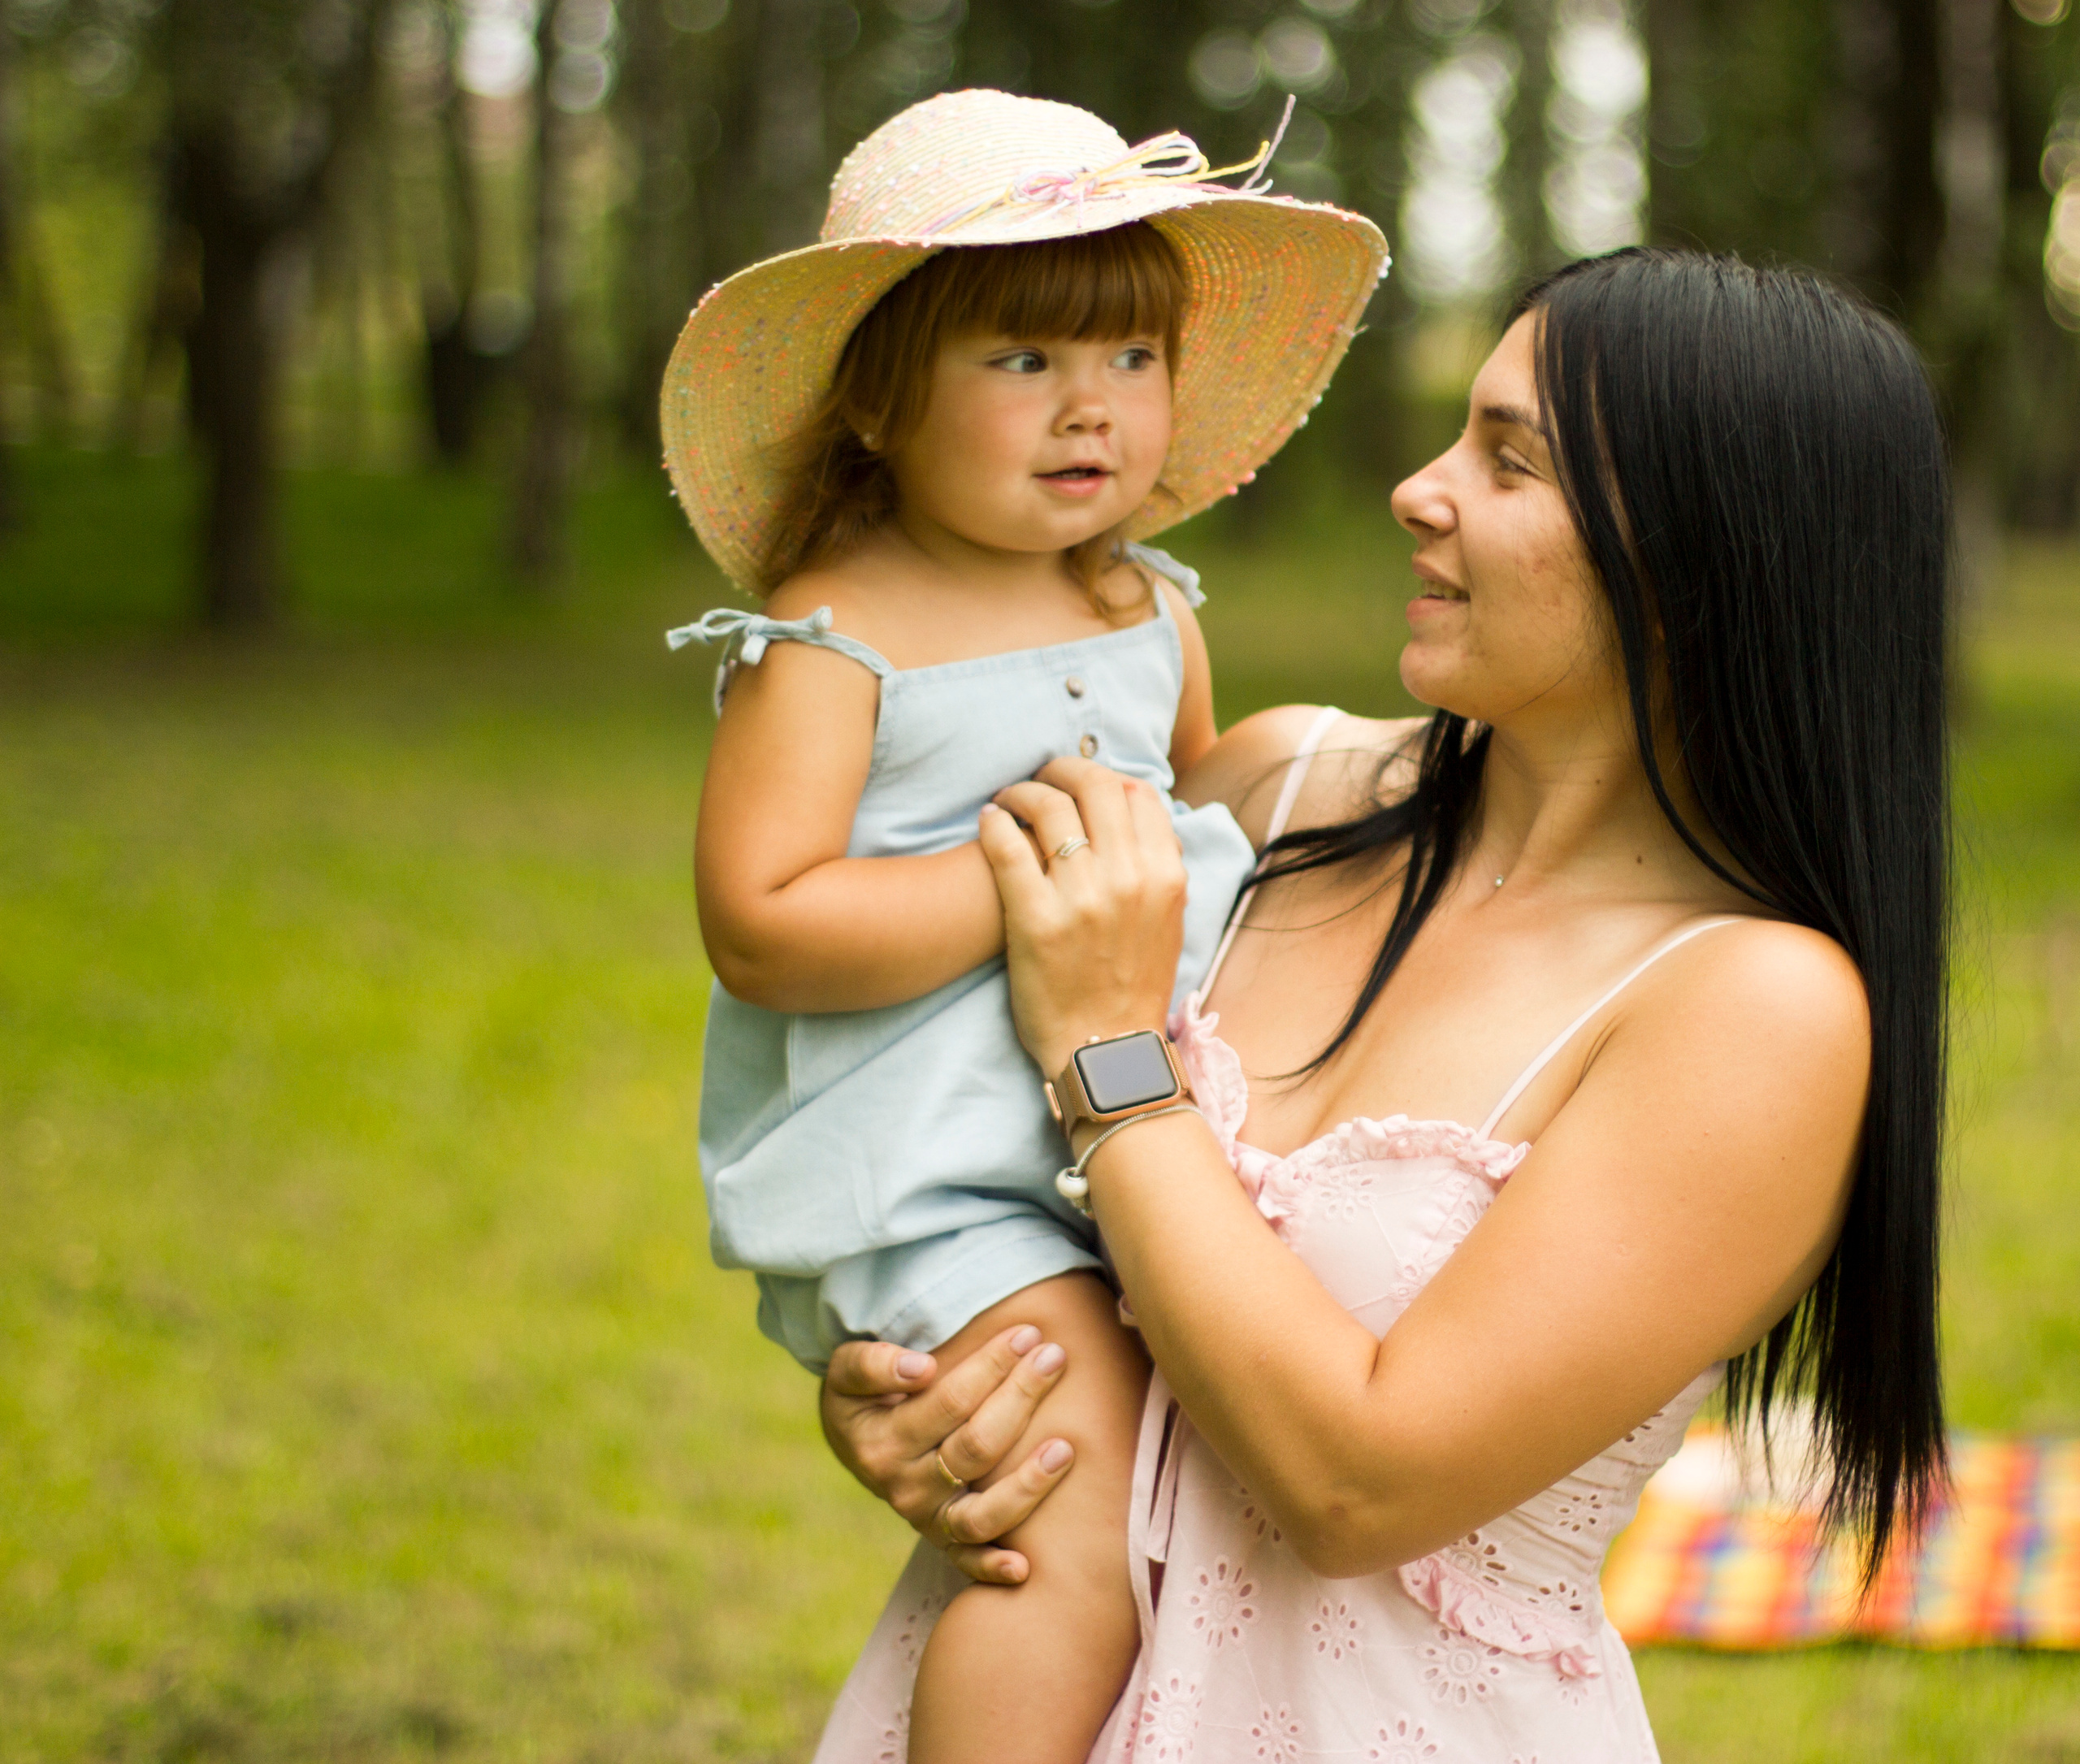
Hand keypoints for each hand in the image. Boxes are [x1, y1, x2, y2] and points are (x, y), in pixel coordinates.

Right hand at [820, 1327, 1077, 1583]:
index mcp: (883, 1442)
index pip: (950, 1401)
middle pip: (976, 1447)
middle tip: (1054, 1357)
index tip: (1027, 1334)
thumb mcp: (847, 1371)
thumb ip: (873, 1364)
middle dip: (1021, 1397)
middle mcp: (905, 1488)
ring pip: (981, 1514)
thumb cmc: (864, 1395)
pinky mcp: (944, 1540)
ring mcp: (927, 1519)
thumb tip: (921, 1369)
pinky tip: (1024, 1566)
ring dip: (1028, 1484)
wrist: (855, 1443)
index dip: (992, 1365)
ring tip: (1065, 1447)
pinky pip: (968, 1561)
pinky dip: (992, 1568)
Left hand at [978, 756, 1187, 1079]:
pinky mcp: (1034, 920)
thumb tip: (1135, 812)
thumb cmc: (1132, 988)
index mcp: (1165, 877)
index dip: (1106, 776)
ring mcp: (1081, 899)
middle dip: (1062, 769)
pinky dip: (994, 823)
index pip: (1138, 794)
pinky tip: (988, 821)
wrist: (1106, 1052)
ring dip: (1023, 792)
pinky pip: (1007, 847)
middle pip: (1095, 786)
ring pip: (1048, 808)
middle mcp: (1128, 880)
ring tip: (1008, 800)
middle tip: (1040, 776)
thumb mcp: (1166, 922)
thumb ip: (1156, 867)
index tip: (1081, 782)